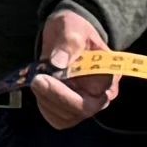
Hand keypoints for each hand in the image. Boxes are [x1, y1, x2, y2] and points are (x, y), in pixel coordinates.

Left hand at [24, 3, 124, 130]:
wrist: (65, 35)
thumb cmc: (73, 29)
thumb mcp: (72, 27)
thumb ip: (69, 42)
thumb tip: (58, 63)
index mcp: (110, 74)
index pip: (97, 95)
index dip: (70, 92)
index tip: (46, 77)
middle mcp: (102, 94)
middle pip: (81, 109)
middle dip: (55, 97)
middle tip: (36, 79)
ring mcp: (87, 104)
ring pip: (66, 117)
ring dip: (47, 100)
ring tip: (37, 78)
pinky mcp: (71, 110)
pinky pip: (57, 118)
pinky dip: (45, 106)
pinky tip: (40, 89)